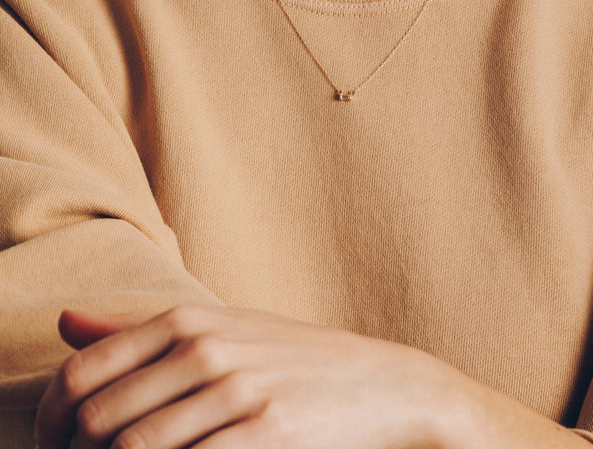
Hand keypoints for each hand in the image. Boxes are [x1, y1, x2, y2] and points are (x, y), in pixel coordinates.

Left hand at [35, 304, 457, 448]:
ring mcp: (237, 391)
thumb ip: (139, 328)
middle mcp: (206, 348)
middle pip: (99, 420)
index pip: (82, 374)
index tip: (53, 448)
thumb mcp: (220, 326)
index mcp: (187, 319)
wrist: (379, 384)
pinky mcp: (267, 434)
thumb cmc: (290, 358)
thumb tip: (64, 324)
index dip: (50, 422)